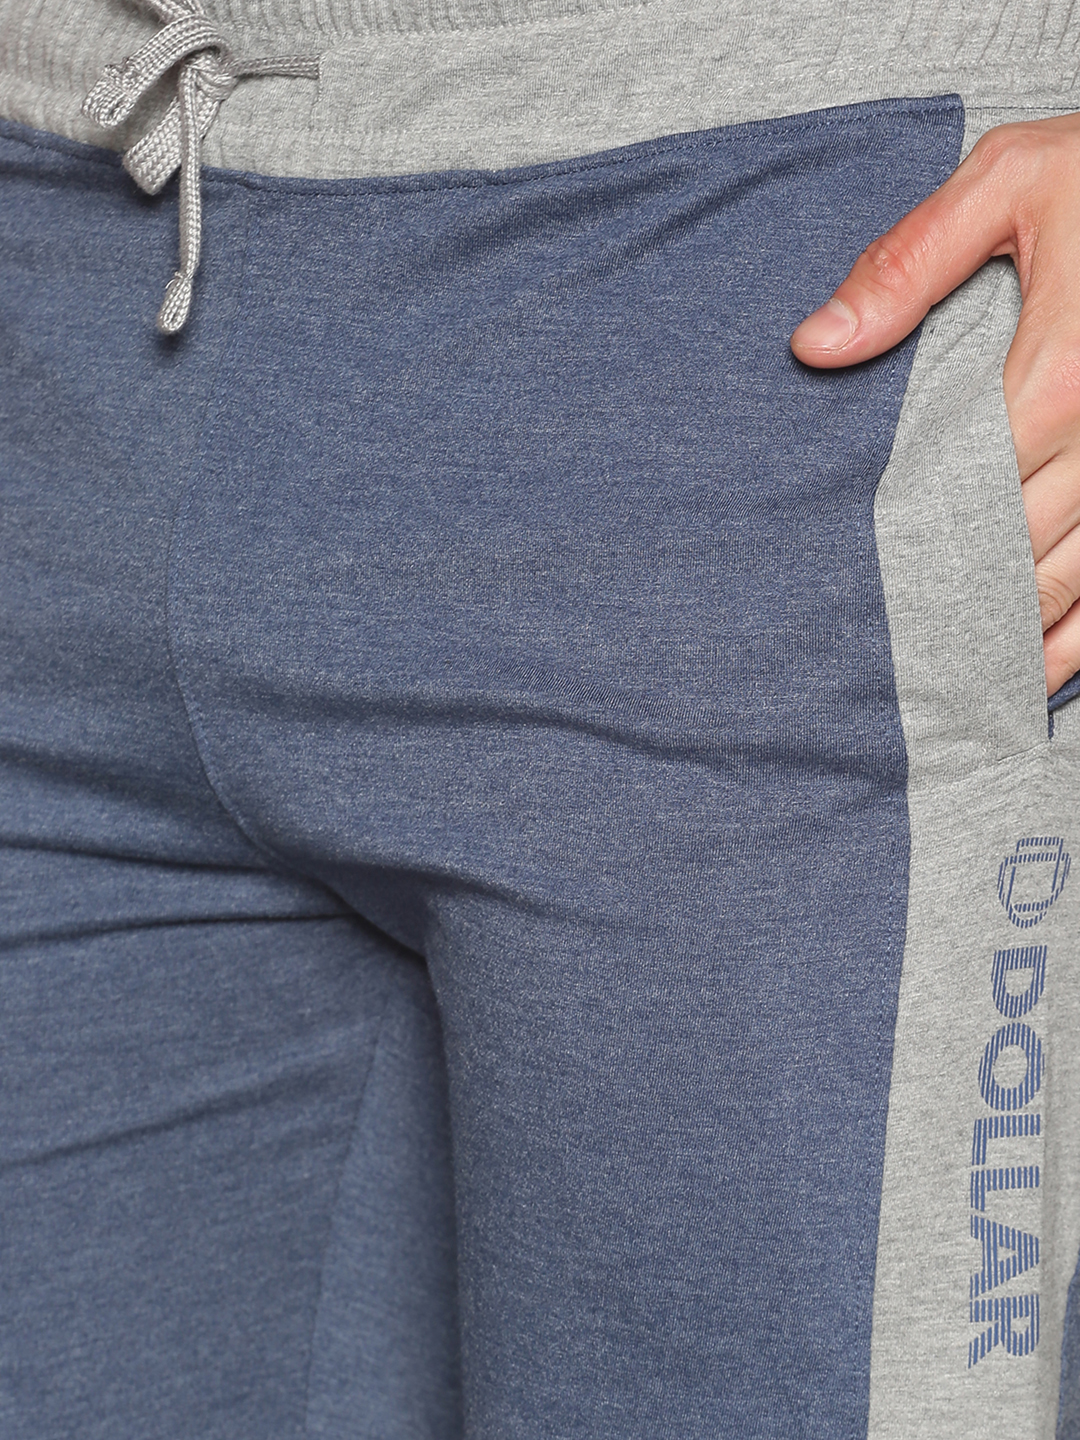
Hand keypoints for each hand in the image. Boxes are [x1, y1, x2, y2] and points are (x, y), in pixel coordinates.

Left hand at [791, 113, 1079, 697]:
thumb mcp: (1013, 180)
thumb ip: (910, 264)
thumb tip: (815, 345)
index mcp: (1066, 367)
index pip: (968, 487)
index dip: (915, 542)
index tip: (867, 587)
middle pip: (1022, 548)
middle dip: (956, 600)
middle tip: (892, 652)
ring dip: (1019, 635)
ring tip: (955, 681)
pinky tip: (1042, 672)